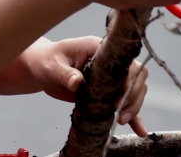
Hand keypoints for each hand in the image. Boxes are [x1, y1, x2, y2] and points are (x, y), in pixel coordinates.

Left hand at [23, 37, 150, 136]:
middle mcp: (110, 62)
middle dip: (133, 96)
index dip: (130, 77)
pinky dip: (133, 117)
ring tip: (121, 121)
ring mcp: (110, 78)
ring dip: (133, 106)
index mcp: (99, 49)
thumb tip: (76, 81)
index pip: (125, 60)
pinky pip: (123, 103)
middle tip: (121, 112)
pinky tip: (139, 130)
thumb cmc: (47, 61)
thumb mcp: (53, 66)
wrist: (41, 68)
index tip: (122, 95)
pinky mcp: (107, 92)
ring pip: (134, 90)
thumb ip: (65, 74)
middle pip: (136, 76)